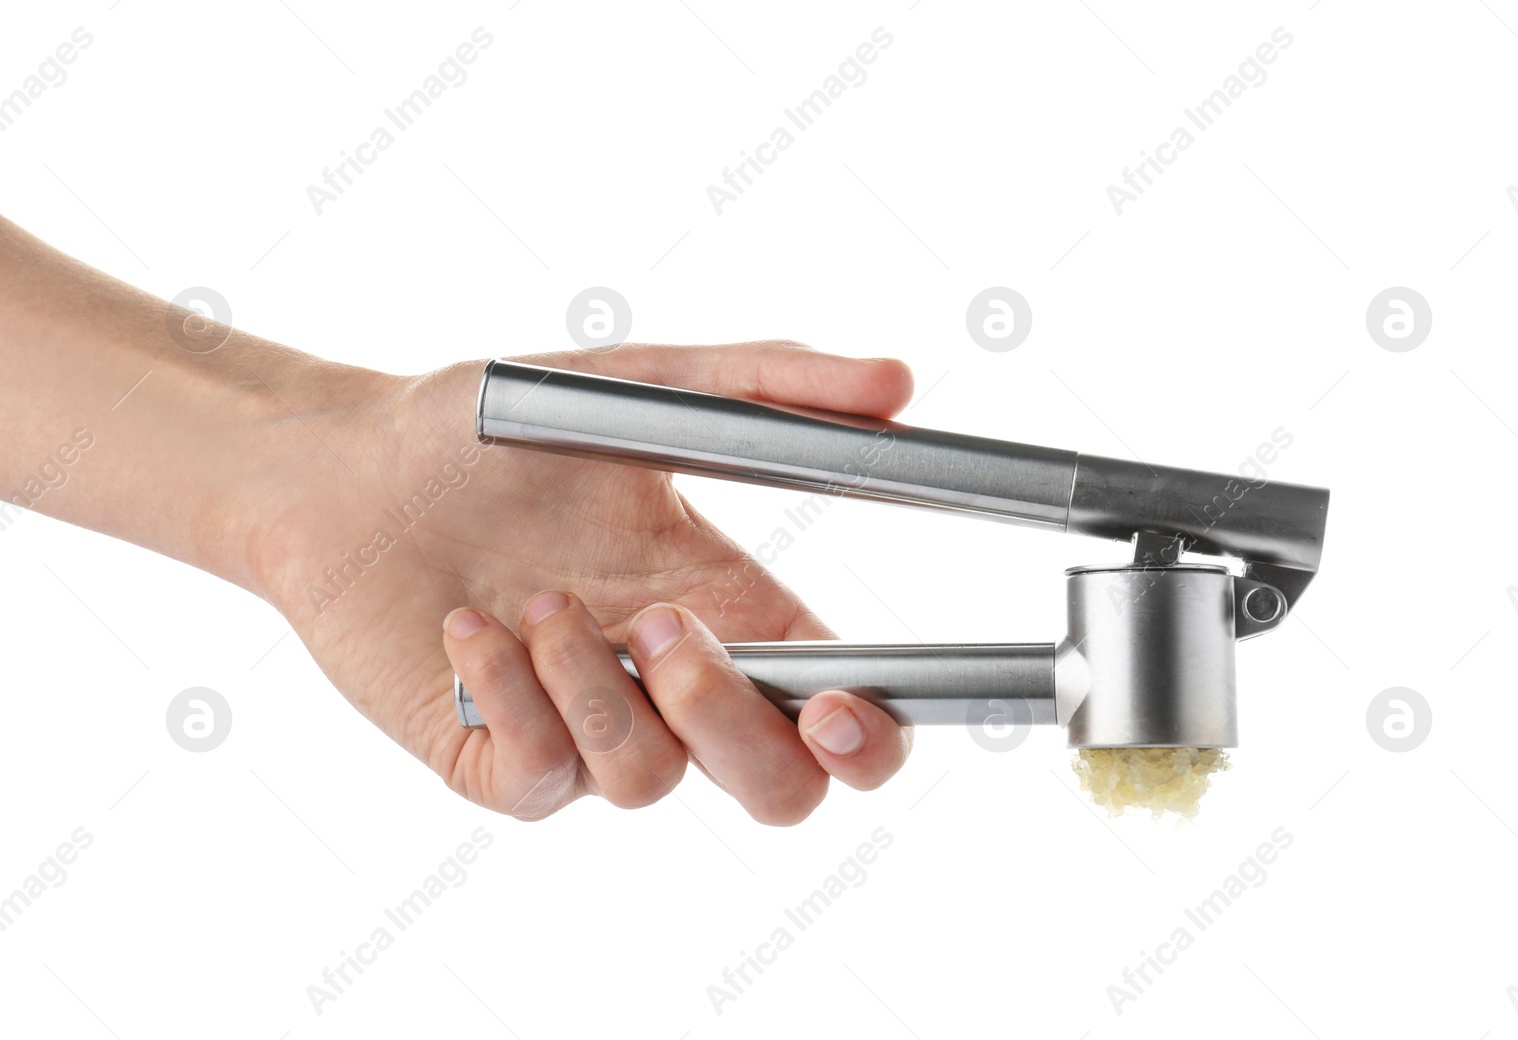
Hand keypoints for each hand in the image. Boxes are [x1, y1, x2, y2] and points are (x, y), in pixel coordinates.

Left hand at [250, 341, 916, 823]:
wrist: (347, 466)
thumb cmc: (496, 433)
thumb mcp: (641, 388)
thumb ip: (770, 383)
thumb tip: (901, 380)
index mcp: (729, 611)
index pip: (841, 716)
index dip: (871, 741)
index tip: (847, 705)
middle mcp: (667, 689)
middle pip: (777, 790)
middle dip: (735, 723)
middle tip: (665, 626)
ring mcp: (583, 732)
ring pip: (651, 782)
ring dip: (598, 685)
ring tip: (538, 599)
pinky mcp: (495, 757)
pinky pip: (542, 779)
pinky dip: (514, 698)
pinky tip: (468, 627)